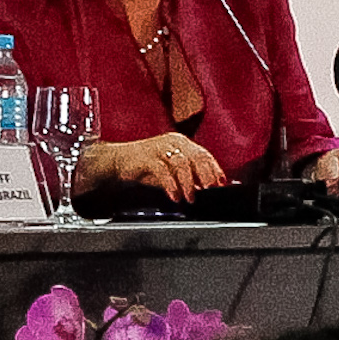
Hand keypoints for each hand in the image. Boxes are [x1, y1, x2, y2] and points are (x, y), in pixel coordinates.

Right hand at [89, 133, 226, 201]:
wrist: (116, 161)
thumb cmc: (145, 167)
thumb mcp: (171, 171)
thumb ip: (189, 177)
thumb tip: (206, 188)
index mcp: (182, 143)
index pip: (204, 154)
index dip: (215, 169)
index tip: (221, 184)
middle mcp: (173, 142)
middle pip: (196, 157)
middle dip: (206, 176)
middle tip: (210, 190)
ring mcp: (159, 147)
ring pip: (182, 164)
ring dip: (188, 183)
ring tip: (190, 197)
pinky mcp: (146, 156)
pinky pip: (163, 170)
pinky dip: (171, 185)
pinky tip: (174, 195)